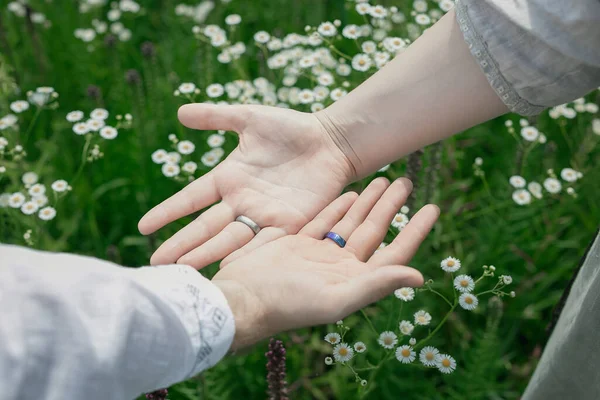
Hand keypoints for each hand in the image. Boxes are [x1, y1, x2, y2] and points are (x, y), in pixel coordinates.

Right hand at [138, 104, 352, 267]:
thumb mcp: (249, 119)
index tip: (143, 226)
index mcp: (228, 179)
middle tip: (157, 265)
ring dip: (208, 254)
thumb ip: (217, 117)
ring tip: (185, 271)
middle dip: (182, 244)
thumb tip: (180, 112)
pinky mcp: (289, 224)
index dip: (169, 211)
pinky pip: (266, 241)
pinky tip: (230, 269)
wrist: (331, 142)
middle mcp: (242, 202)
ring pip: (231, 238)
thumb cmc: (292, 129)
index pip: (191, 198)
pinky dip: (248, 255)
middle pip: (206, 226)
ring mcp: (264, 215)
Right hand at [211, 178, 438, 349]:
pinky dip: (339, 206)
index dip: (416, 230)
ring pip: (351, 222)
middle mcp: (341, 266)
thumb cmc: (288, 303)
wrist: (242, 298)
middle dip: (392, 207)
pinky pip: (325, 220)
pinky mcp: (297, 243)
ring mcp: (319, 254)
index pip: (395, 252)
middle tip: (407, 181)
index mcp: (355, 280)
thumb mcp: (336, 297)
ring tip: (385, 180)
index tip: (433, 207)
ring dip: (368, 202)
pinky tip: (351, 192)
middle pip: (374, 230)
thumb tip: (419, 277)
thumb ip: (376, 284)